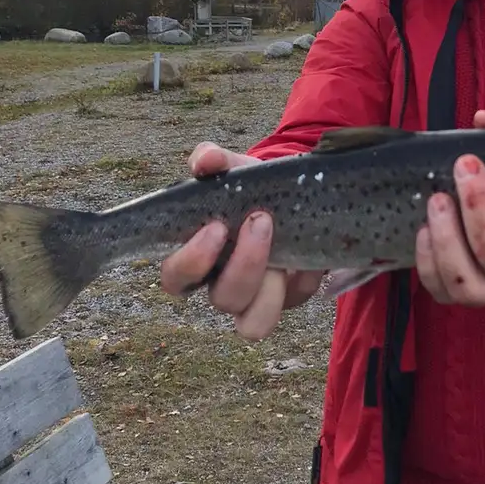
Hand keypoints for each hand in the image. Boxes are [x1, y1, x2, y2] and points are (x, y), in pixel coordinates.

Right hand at [159, 142, 324, 339]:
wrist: (290, 190)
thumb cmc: (248, 187)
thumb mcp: (233, 169)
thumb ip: (213, 160)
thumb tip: (204, 160)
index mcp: (198, 259)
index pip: (175, 278)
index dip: (191, 262)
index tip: (215, 226)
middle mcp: (224, 285)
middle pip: (222, 301)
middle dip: (244, 264)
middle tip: (260, 220)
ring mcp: (259, 297)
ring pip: (256, 323)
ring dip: (271, 286)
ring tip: (284, 241)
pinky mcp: (293, 295)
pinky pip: (299, 296)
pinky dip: (306, 275)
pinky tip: (309, 247)